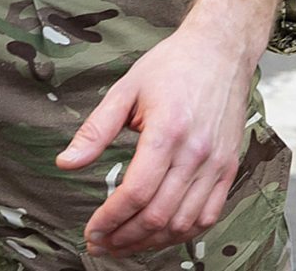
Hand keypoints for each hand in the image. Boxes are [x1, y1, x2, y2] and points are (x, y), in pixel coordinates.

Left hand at [57, 19, 262, 255]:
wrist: (220, 50)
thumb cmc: (172, 65)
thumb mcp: (125, 89)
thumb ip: (95, 130)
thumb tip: (66, 162)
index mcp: (167, 131)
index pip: (136, 192)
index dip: (110, 219)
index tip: (92, 230)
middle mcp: (195, 152)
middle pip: (158, 215)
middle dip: (125, 237)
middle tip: (102, 243)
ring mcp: (216, 163)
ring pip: (183, 223)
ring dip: (151, 241)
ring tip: (125, 244)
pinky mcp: (229, 168)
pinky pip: (209, 215)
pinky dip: (183, 233)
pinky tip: (160, 234)